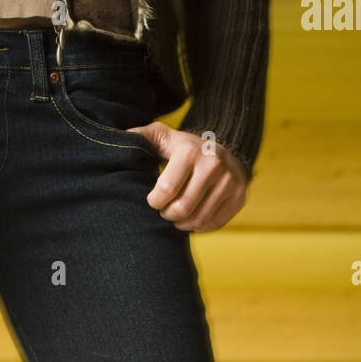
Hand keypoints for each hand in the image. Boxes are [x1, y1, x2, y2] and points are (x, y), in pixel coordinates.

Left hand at [125, 123, 247, 231]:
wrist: (226, 150)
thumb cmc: (186, 148)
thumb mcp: (164, 136)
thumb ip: (142, 137)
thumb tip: (121, 141)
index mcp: (190, 152)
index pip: (166, 190)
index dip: (154, 202)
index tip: (153, 200)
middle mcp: (213, 166)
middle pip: (181, 209)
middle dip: (167, 214)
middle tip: (165, 210)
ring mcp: (229, 182)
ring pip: (197, 220)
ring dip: (181, 223)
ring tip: (178, 214)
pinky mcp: (239, 197)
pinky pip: (212, 224)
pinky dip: (198, 225)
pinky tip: (194, 214)